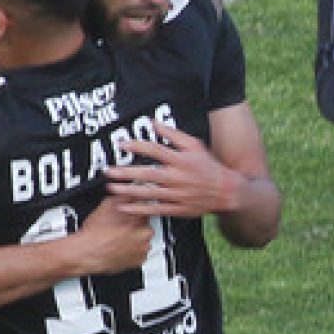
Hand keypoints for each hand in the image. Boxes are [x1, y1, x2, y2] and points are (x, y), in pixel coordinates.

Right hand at [77, 197, 153, 273]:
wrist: (86, 253)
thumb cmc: (94, 233)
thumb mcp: (106, 205)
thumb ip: (122, 197)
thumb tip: (127, 191)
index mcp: (141, 218)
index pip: (146, 210)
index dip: (137, 211)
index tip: (131, 212)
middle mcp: (145, 234)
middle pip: (146, 226)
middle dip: (136, 225)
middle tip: (122, 227)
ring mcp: (143, 249)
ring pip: (143, 240)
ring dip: (135, 238)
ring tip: (119, 238)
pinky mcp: (139, 261)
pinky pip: (140, 254)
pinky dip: (133, 251)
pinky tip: (121, 248)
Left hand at [105, 120, 239, 217]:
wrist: (225, 191)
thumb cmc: (208, 165)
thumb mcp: (194, 145)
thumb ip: (173, 134)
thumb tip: (154, 123)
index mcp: (182, 160)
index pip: (156, 151)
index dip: (138, 146)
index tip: (122, 145)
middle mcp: (179, 178)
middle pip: (148, 174)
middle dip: (126, 173)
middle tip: (108, 171)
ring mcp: (178, 195)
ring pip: (149, 193)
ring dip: (128, 191)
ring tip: (111, 188)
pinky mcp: (177, 209)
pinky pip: (155, 210)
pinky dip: (138, 209)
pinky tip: (124, 207)